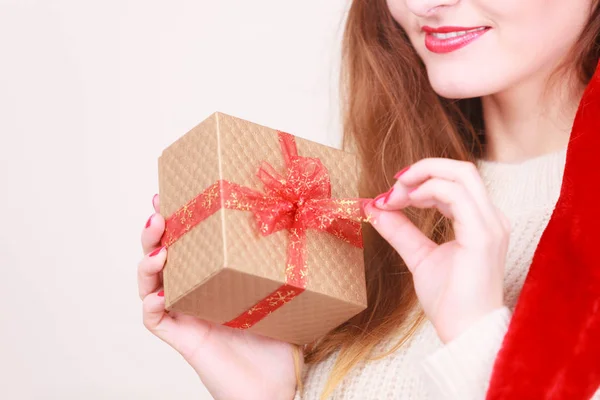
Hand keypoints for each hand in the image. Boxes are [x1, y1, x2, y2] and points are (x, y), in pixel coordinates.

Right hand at [138, 194, 299, 399]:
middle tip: (159, 214)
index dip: (176, 220)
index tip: (172, 194)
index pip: (189, 244)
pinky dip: (152, 306)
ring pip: (151, 285)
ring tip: (158, 250)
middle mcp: (197, 292)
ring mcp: (188, 315)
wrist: (278, 387)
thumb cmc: (283, 340)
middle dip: (155, 234)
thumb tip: (302, 221)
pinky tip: (161, 294)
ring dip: (147, 264)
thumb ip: (284, 262)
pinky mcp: (185, 340)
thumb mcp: (285, 291)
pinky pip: (156, 321)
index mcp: (216, 277)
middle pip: (163, 257)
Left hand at [364, 159, 509, 342]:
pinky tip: (406, 203)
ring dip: (421, 178)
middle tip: (393, 186)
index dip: (419, 180)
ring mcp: (490, 225)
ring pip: (461, 174)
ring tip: (395, 197)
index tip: (389, 196)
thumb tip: (375, 208)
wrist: (465, 332)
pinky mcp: (483, 235)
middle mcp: (490, 217)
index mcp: (479, 220)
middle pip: (461, 169)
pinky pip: (457, 195)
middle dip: (422, 169)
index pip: (453, 181)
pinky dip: (427, 191)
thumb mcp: (418, 256)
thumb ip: (400, 231)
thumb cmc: (450, 300)